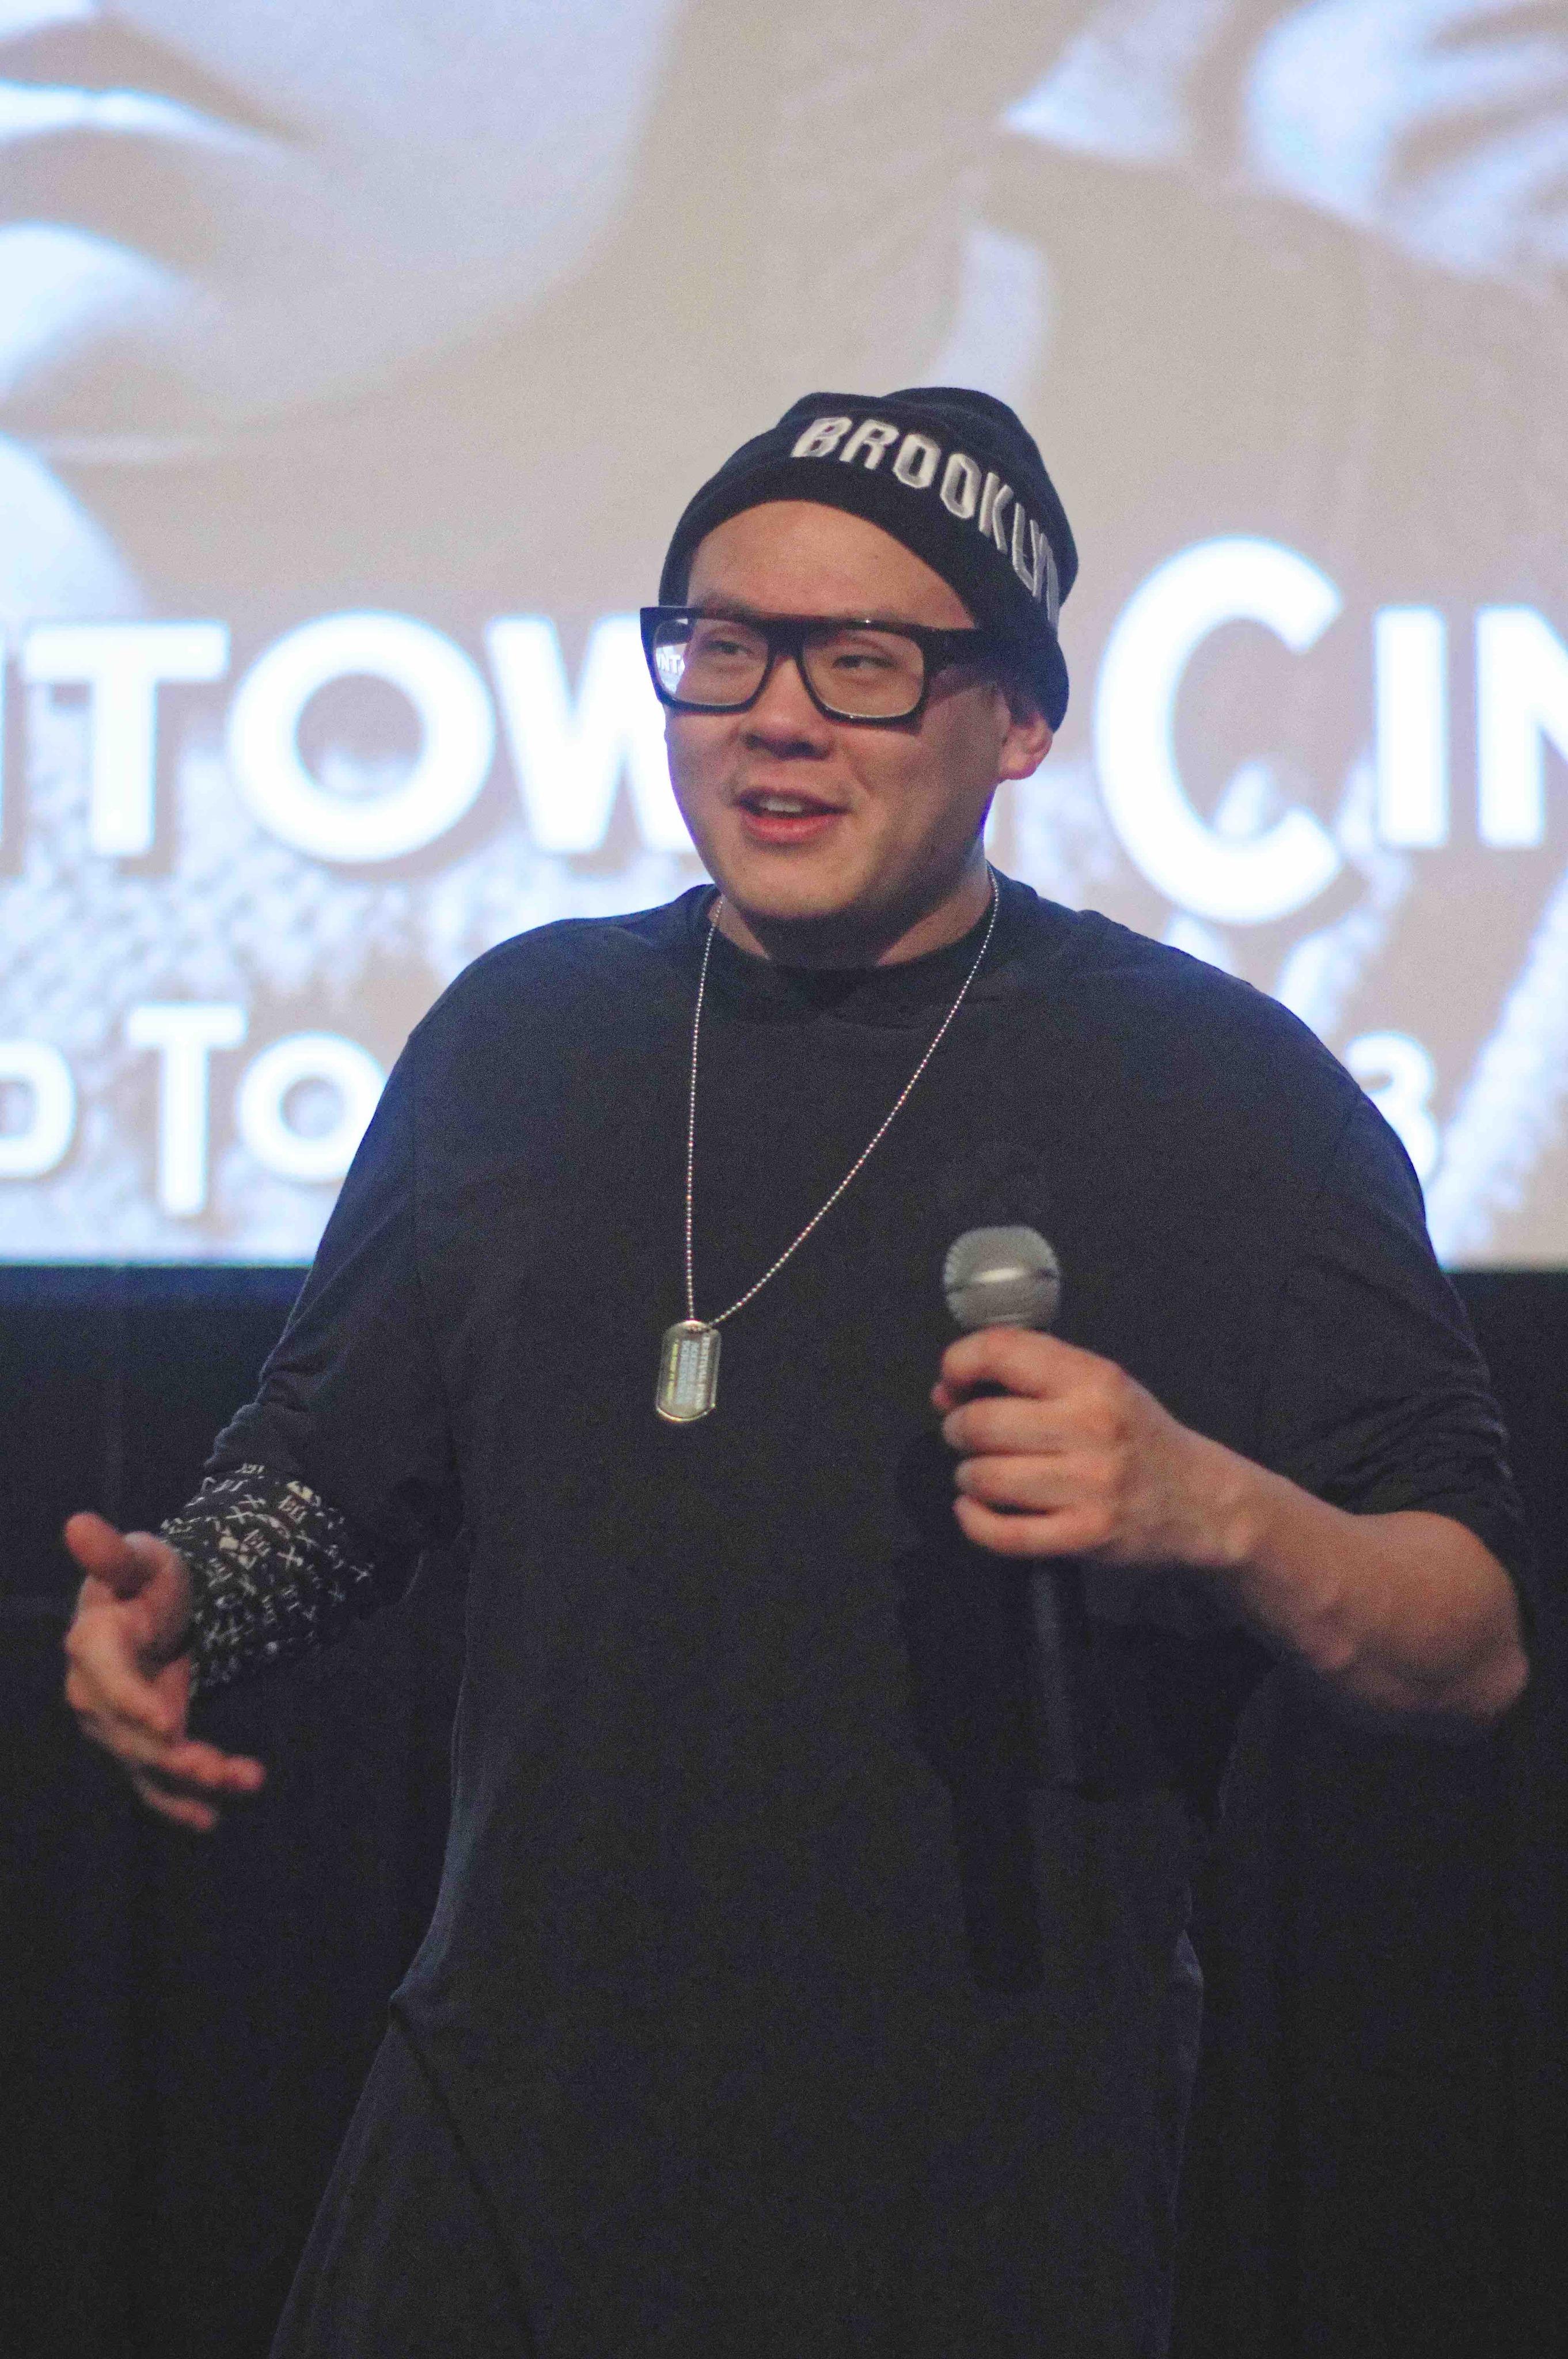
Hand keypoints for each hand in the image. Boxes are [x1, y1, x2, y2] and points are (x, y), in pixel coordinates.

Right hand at [62, 1512, 264, 1832]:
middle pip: (130, 1734)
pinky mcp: (138, 1745)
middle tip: (222, 1770)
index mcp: (93, 1645)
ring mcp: (114, 1727)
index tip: (167, 1722)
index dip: (133, 1702)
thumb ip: (113, 1553)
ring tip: (245, 1782)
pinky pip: (153, 1782)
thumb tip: (78, 1524)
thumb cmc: (143, 1581)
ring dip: (193, 1782)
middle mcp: (93, 1694)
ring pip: (148, 1763)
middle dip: (176, 1755)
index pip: (107, 1681)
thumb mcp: (139, 1559)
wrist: (151, 1612)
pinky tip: (210, 1820)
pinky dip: (179, 1804)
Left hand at [932, 1327, 1249, 1568]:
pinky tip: (976, 1509)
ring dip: (968, 1475)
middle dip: (958, 1429)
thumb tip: (945, 1390)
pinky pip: (1001, 1533)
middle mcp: (1091, 1427)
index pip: (999, 1352)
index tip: (953, 1384)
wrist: (1200, 1500)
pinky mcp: (1083, 1537)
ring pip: (984, 1477)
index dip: (958, 1364)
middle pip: (980, 1423)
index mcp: (1092, 1378)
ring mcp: (1089, 1487)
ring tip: (982, 1473)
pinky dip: (973, 1520)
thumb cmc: (1135, 1434)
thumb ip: (1028, 1374)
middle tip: (970, 1437)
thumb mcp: (1098, 1383)